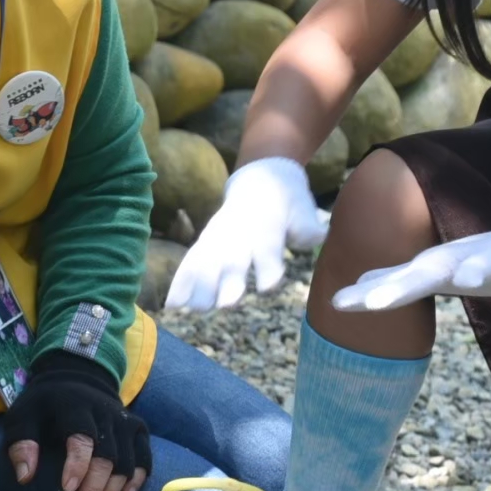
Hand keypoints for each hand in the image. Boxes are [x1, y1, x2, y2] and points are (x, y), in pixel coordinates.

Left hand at [3, 353, 149, 490]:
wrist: (76, 380)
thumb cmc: (44, 407)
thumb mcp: (23, 416)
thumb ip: (21, 443)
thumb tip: (25, 477)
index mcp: (74, 404)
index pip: (82, 436)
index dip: (78, 464)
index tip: (67, 489)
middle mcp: (105, 411)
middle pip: (108, 455)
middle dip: (95, 488)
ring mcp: (125, 420)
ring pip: (127, 462)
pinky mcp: (138, 429)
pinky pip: (144, 458)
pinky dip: (137, 479)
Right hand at [165, 156, 329, 310]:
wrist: (259, 179)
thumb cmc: (287, 202)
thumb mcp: (303, 210)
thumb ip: (307, 227)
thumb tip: (318, 235)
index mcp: (266, 228)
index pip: (267, 249)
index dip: (268, 267)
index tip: (268, 286)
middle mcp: (239, 236)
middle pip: (233, 261)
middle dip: (228, 283)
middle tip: (226, 305)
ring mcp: (219, 240)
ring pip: (207, 264)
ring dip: (200, 287)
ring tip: (195, 310)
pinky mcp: (205, 244)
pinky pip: (190, 263)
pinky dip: (180, 283)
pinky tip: (172, 306)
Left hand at [333, 228, 490, 311]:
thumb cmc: (474, 265)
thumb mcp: (432, 276)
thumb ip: (400, 278)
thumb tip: (364, 283)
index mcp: (425, 270)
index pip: (389, 283)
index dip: (362, 294)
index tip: (335, 305)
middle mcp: (442, 261)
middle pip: (408, 276)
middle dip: (382, 290)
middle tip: (348, 304)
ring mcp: (469, 258)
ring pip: (441, 268)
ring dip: (416, 280)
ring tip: (388, 298)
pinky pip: (488, 265)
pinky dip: (477, 270)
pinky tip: (469, 278)